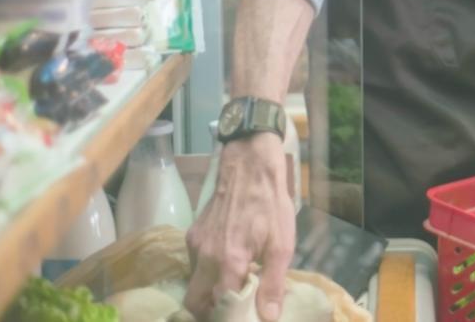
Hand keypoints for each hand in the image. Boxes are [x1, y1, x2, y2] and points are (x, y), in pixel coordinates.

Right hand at [186, 134, 293, 321]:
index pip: (219, 306)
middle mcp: (205, 258)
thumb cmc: (270, 205)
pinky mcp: (192, 234)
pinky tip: (225, 264)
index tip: (239, 316)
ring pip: (193, 282)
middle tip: (228, 310)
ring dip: (207, 291)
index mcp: (229, 262)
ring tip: (229, 288)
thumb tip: (268, 316)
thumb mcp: (282, 244)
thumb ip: (273, 283)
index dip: (228, 316)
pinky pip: (193, 263)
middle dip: (208, 311)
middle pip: (195, 301)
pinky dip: (205, 271)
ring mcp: (195, 245)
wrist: (249, 167)